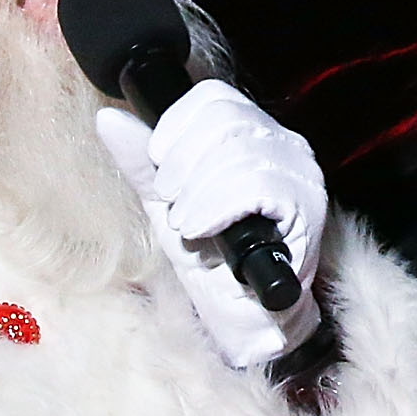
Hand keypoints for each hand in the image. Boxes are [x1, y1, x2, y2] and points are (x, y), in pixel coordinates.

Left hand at [95, 81, 327, 368]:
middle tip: (171, 200)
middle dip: (182, 162)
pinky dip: (218, 207)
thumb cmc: (213, 262)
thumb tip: (109, 118)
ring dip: (197, 192)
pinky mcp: (307, 205)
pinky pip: (256, 185)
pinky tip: (203, 229)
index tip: (157, 160)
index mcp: (253, 134)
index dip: (177, 124)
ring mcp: (300, 173)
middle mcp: (283, 145)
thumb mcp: (166, 205)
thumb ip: (141, 162)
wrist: (246, 318)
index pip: (215, 97)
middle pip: (225, 119)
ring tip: (187, 224)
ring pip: (239, 152)